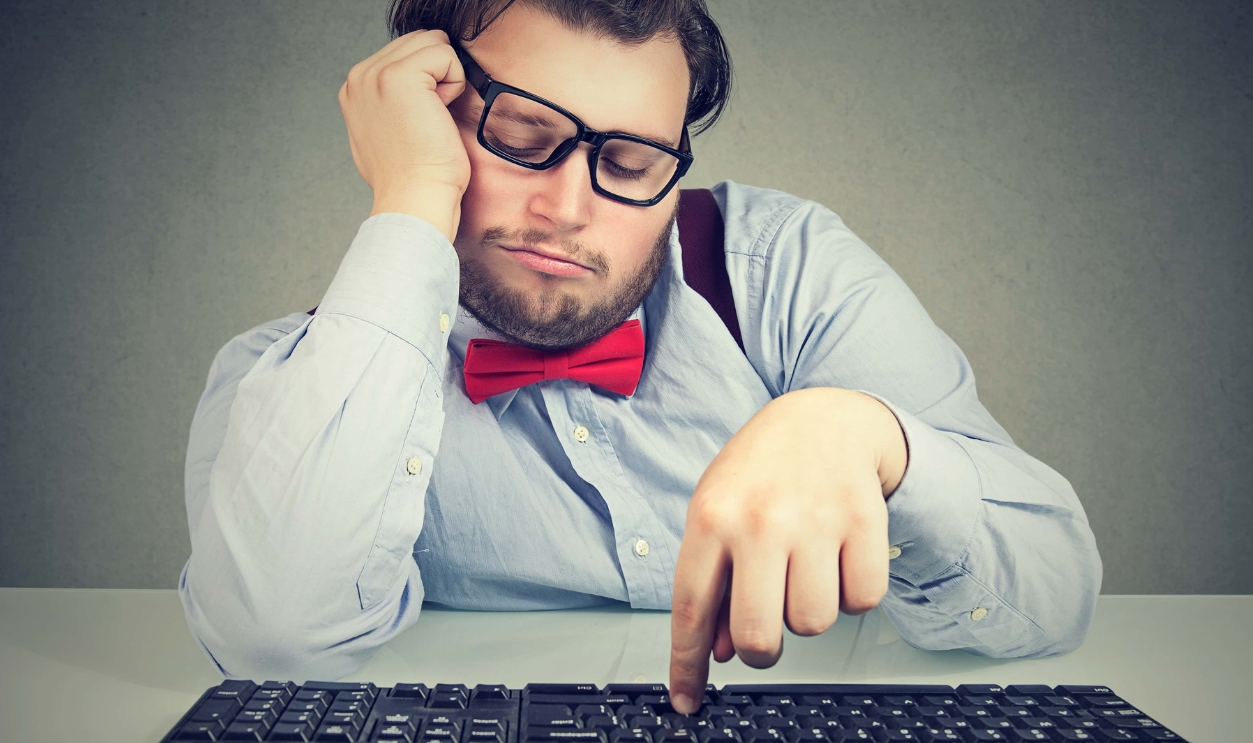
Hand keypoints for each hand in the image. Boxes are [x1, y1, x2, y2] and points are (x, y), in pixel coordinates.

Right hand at [339, 29, 470, 240]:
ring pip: (434, 43)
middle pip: (420, 41)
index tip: (420, 120)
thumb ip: (389, 102)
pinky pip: (446, 55)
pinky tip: (440, 114)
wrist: (414, 199)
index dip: (428, 81)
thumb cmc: (411, 178)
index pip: (406, 51)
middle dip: (438, 76)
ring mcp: (375, 74)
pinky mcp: (399, 76)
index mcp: (356, 88)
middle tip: (430, 119)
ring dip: (447, 78)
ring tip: (434, 116)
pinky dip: (455, 84)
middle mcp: (360, 76)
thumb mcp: (388, 134)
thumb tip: (414, 91)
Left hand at [668, 388, 907, 712]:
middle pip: (759, 636)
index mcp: (712, 517)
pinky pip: (862, 601)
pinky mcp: (864, 521)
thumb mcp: (718, 513)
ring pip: (813, 624)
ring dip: (809, 611)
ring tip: (803, 568)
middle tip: (766, 626)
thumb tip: (721, 652)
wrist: (826, 417)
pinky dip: (852, 592)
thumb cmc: (762, 472)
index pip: (691, 609)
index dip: (687, 665)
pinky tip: (838, 558)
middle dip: (761, 650)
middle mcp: (761, 521)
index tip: (685, 699)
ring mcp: (815, 521)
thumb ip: (714, 581)